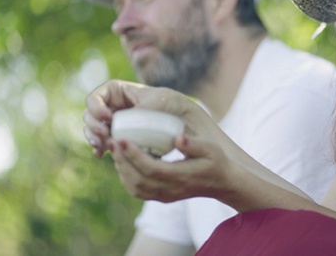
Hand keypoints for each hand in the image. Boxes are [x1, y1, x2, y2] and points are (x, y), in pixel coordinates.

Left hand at [110, 133, 236, 202]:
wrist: (221, 183)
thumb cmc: (216, 162)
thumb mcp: (210, 149)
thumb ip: (194, 144)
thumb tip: (176, 138)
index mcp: (181, 176)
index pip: (151, 168)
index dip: (134, 155)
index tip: (122, 138)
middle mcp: (170, 189)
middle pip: (138, 179)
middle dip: (122, 159)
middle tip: (113, 139)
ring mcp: (165, 195)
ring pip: (134, 187)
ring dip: (122, 168)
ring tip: (116, 149)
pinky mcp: (161, 197)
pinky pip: (137, 190)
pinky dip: (126, 177)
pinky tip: (124, 161)